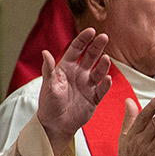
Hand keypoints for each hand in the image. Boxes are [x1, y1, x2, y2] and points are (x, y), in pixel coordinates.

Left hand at [37, 28, 111, 155]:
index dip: (84, 40)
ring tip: (106, 58)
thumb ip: (49, 69)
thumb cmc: (49, 104)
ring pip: (99, 71)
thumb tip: (45, 52)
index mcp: (66, 68)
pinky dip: (106, 84)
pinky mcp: (94, 97)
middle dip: (97, 46)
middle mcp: (79, 74)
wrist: (56, 124)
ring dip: (103, 65)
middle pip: (91, 57)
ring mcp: (88, 85)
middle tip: (104, 37)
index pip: (76, 50)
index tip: (91, 31)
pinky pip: (102, 89)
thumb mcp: (48, 85)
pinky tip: (108, 79)